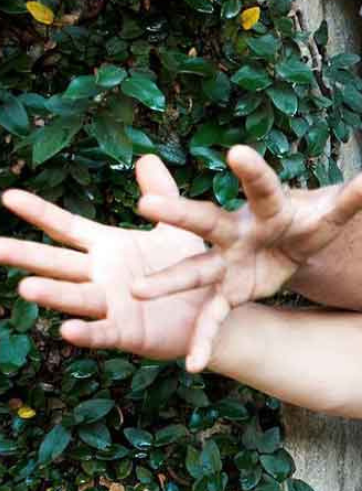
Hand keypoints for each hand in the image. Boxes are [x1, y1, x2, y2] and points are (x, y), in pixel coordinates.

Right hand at [0, 156, 207, 360]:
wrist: (212, 314)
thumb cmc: (188, 271)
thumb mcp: (176, 228)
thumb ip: (162, 195)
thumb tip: (146, 157)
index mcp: (108, 248)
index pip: (67, 227)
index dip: (39, 213)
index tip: (8, 196)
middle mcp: (101, 276)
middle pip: (56, 264)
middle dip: (25, 256)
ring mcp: (111, 305)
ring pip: (75, 297)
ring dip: (52, 294)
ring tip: (26, 288)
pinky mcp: (128, 332)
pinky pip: (104, 332)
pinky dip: (87, 333)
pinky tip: (67, 330)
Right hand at [129, 145, 361, 370]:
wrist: (288, 242)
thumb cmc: (309, 221)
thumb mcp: (338, 212)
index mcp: (269, 207)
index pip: (264, 186)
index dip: (253, 171)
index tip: (237, 151)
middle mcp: (238, 231)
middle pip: (208, 220)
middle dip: (181, 214)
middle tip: (147, 202)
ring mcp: (227, 262)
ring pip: (196, 270)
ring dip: (170, 280)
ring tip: (140, 290)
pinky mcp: (228, 292)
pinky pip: (213, 317)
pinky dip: (204, 339)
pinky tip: (193, 364)